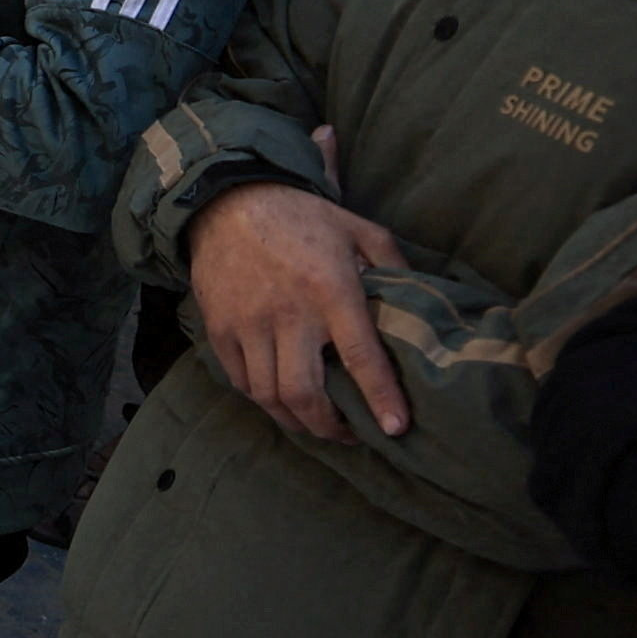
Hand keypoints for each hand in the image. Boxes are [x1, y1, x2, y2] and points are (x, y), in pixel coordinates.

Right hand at [185, 179, 412, 443]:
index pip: (359, 355)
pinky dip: (263, 400)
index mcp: (330, 289)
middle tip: (350, 435)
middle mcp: (288, 313)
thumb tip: (417, 302)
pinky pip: (240, 381)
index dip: (379, 396)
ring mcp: (248, 325)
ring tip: (317, 425)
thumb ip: (392, 263)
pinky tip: (281, 399)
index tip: (394, 428)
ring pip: (268, 395)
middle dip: (329, 427)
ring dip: (296, 421)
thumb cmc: (301, 217)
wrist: (228, 202)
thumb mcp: (358, 228)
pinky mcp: (220, 330)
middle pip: (303, 392)